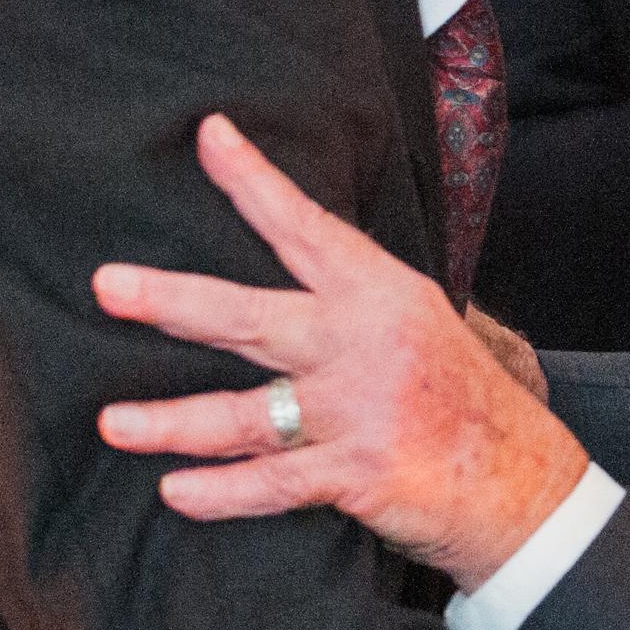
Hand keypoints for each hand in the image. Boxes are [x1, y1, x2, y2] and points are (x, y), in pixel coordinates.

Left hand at [92, 114, 589, 591]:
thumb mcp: (416, 324)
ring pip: (246, 413)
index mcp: (379, 292)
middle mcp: (363, 342)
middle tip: (108, 286)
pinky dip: (223, 492)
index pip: (306, 227)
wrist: (521, 480)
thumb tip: (279, 276)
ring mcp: (360, 409)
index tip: (209, 136)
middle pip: (250, 316)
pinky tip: (176, 493)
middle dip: (172, 302)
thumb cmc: (460, 400)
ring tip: (114, 423)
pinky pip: (275, 482)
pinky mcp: (359, 472)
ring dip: (173, 422)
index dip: (254, 182)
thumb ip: (348, 302)